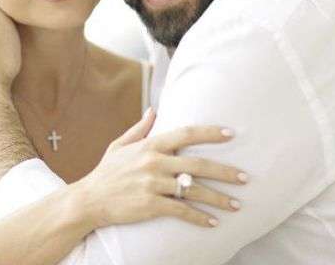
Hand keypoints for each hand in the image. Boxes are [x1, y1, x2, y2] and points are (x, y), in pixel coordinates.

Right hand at [74, 108, 247, 228]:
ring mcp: (152, 184)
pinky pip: (181, 211)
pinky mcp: (150, 205)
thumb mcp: (119, 146)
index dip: (210, 133)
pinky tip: (213, 223)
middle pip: (198, 164)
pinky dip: (199, 218)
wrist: (88, 200)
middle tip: (245, 178)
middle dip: (225, 171)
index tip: (231, 134)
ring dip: (218, 198)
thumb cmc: (106, 173)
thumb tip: (154, 111)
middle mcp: (154, 162)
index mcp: (149, 145)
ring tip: (236, 204)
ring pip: (194, 190)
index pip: (186, 134)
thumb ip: (139, 129)